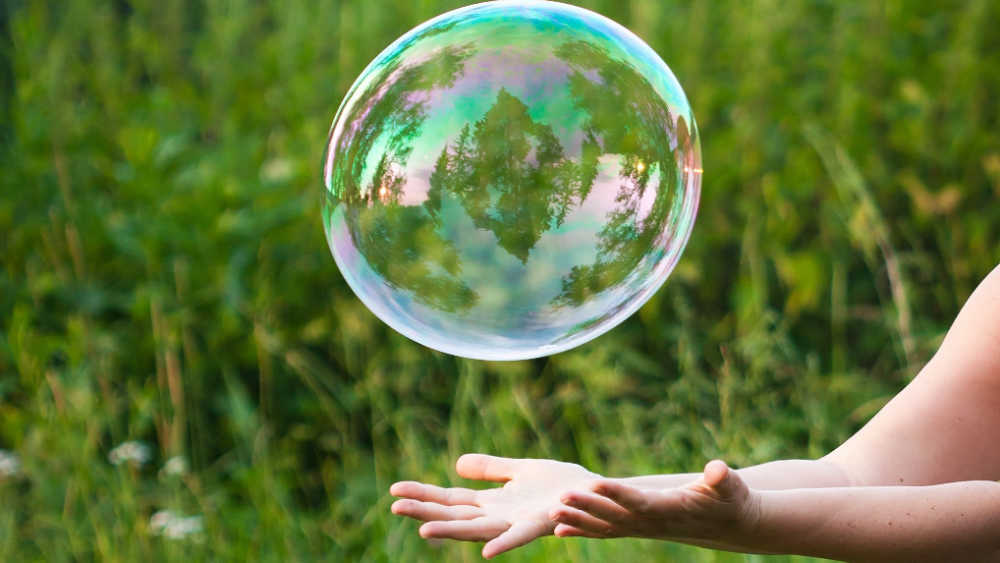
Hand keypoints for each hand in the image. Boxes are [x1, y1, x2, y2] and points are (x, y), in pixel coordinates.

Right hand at [390, 454, 601, 557]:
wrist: (598, 494)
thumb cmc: (562, 485)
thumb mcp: (519, 470)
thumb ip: (490, 469)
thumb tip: (456, 464)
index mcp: (493, 504)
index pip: (449, 501)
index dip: (423, 495)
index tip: (393, 491)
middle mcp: (500, 518)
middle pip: (454, 516)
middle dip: (425, 512)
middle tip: (394, 507)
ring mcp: (518, 524)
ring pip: (478, 530)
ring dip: (451, 531)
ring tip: (424, 531)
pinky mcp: (540, 525)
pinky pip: (520, 538)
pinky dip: (503, 545)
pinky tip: (486, 553)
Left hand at [551, 460, 761, 548]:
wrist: (730, 525)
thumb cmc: (730, 499)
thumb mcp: (731, 486)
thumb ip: (722, 478)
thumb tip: (718, 469)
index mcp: (670, 508)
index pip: (639, 501)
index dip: (618, 494)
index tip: (596, 483)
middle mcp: (652, 522)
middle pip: (614, 515)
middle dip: (587, 507)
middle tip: (560, 498)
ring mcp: (643, 528)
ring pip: (604, 526)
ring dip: (578, 521)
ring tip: (551, 515)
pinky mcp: (637, 528)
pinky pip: (605, 531)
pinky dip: (583, 530)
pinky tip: (559, 529)